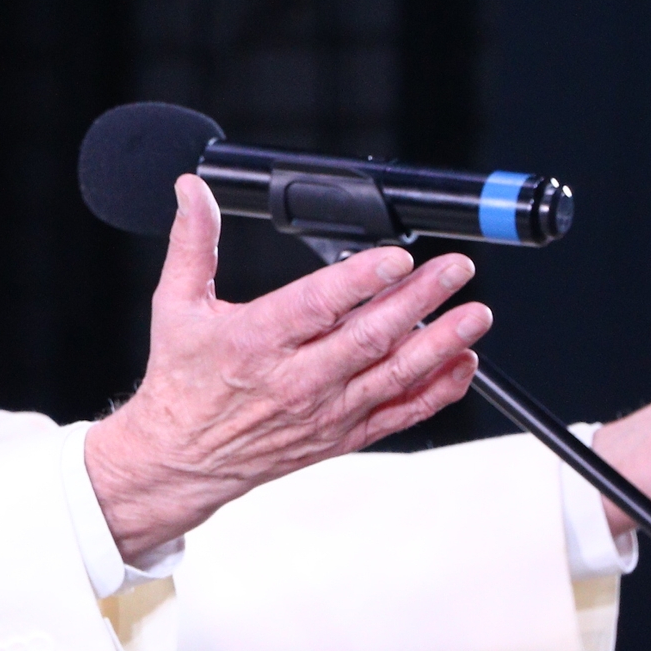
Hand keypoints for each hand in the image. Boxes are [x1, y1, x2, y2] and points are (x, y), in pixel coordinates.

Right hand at [85, 176, 490, 560]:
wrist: (182, 458)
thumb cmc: (182, 381)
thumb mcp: (175, 305)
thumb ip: (193, 243)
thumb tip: (192, 192)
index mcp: (255, 341)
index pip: (317, 306)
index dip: (361, 280)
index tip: (396, 258)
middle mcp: (296, 380)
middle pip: (369, 337)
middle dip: (420, 300)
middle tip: (455, 270)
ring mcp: (324, 412)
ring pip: (393, 375)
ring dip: (441, 344)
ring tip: (475, 315)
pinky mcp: (340, 435)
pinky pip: (398, 415)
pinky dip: (435, 393)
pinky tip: (462, 366)